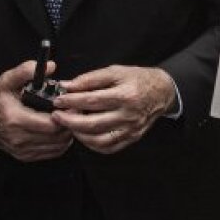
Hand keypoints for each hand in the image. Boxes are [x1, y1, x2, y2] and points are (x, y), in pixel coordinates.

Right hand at [0, 60, 72, 160]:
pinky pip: (51, 153)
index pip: (51, 124)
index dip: (66, 115)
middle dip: (69, 123)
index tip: (72, 105)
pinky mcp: (25, 156)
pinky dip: (60, 143)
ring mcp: (22, 150)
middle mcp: (19, 138)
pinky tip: (60, 131)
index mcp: (15, 120)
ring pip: (57, 146)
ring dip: (67, 133)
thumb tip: (50, 66)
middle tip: (74, 111)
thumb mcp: (7, 81)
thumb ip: (25, 71)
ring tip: (68, 119)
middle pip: (57, 136)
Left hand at [51, 65, 175, 153]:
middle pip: (93, 124)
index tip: (58, 100)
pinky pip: (108, 148)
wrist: (162, 92)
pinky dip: (92, 144)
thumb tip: (68, 86)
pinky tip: (84, 134)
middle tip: (57, 116)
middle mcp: (129, 115)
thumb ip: (90, 79)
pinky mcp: (131, 138)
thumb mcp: (116, 71)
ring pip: (99, 140)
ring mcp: (131, 129)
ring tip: (70, 125)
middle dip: (69, 121)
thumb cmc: (138, 79)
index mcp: (126, 95)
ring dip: (79, 135)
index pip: (92, 100)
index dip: (71, 101)